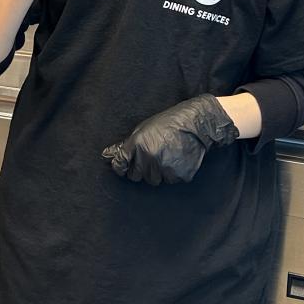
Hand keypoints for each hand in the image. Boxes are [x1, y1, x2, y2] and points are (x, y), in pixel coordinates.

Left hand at [101, 95, 239, 185]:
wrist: (196, 123)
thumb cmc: (168, 123)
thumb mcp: (144, 129)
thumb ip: (127, 144)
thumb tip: (107, 154)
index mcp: (138, 144)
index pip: (121, 163)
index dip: (121, 167)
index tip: (124, 168)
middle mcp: (149, 157)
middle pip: (137, 176)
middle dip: (142, 170)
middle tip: (153, 158)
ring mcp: (165, 167)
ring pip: (154, 180)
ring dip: (158, 172)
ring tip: (168, 156)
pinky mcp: (179, 175)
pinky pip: (171, 180)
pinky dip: (174, 173)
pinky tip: (178, 159)